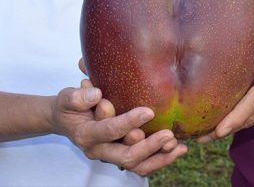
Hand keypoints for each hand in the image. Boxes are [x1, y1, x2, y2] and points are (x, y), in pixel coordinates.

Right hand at [61, 71, 187, 175]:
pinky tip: (180, 149)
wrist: (67, 120)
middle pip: (126, 156)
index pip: (109, 131)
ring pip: (137, 165)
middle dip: (149, 146)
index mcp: (87, 135)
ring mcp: (112, 156)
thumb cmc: (71, 106)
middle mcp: (100, 150)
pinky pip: (144, 164)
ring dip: (159, 157)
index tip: (148, 111)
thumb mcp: (68, 98)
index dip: (128, 122)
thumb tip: (96, 94)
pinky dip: (162, 158)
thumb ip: (77, 97)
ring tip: (177, 145)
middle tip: (168, 134)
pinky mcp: (123, 155)